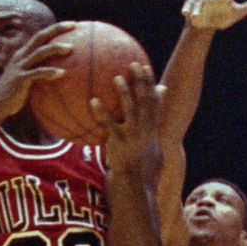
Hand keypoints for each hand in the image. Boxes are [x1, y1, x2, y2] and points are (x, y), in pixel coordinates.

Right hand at [0, 21, 75, 120]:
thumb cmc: (15, 94)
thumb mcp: (28, 79)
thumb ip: (40, 73)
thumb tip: (62, 75)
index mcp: (23, 54)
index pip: (41, 36)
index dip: (56, 28)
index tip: (73, 25)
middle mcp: (21, 56)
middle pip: (40, 37)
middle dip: (57, 29)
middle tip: (75, 26)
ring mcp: (20, 66)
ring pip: (39, 52)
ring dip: (55, 48)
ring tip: (71, 49)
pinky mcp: (20, 79)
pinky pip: (37, 73)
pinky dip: (50, 72)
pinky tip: (62, 73)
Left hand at [91, 63, 163, 182]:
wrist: (136, 181)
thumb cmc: (141, 162)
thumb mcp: (151, 143)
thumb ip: (151, 124)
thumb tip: (151, 111)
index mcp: (152, 126)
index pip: (154, 100)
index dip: (150, 82)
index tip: (145, 66)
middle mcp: (145, 127)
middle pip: (145, 99)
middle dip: (141, 81)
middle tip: (134, 64)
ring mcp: (133, 133)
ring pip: (131, 108)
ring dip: (125, 92)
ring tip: (116, 77)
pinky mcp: (120, 141)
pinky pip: (109, 124)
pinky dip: (101, 112)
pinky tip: (93, 101)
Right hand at [182, 0, 246, 29]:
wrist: (207, 23)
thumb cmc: (223, 15)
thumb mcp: (236, 13)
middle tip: (215, 0)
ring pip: (199, 0)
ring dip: (199, 7)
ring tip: (197, 15)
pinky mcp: (191, 4)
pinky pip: (189, 5)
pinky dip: (188, 9)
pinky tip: (186, 14)